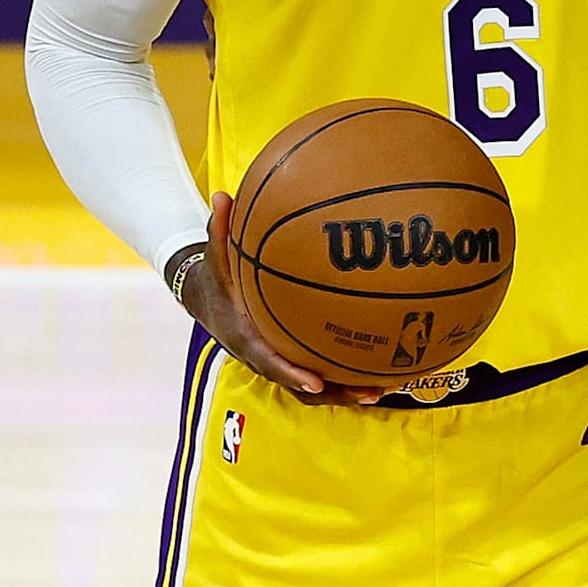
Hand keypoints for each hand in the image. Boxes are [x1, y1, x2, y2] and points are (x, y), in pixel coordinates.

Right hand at [176, 191, 388, 404]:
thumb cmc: (217, 276)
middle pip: (299, 385)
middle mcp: (263, 356)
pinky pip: (318, 372)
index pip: (269, 361)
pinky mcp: (288, 356)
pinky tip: (377, 370)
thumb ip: (220, 229)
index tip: (315, 380)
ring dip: (345, 391)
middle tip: (368, 393)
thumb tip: (223, 194)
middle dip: (333, 393)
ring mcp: (277, 360)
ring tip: (382, 390)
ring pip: (311, 388)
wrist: (205, 298)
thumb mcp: (214, 255)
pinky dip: (343, 376)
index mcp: (246, 337)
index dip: (291, 373)